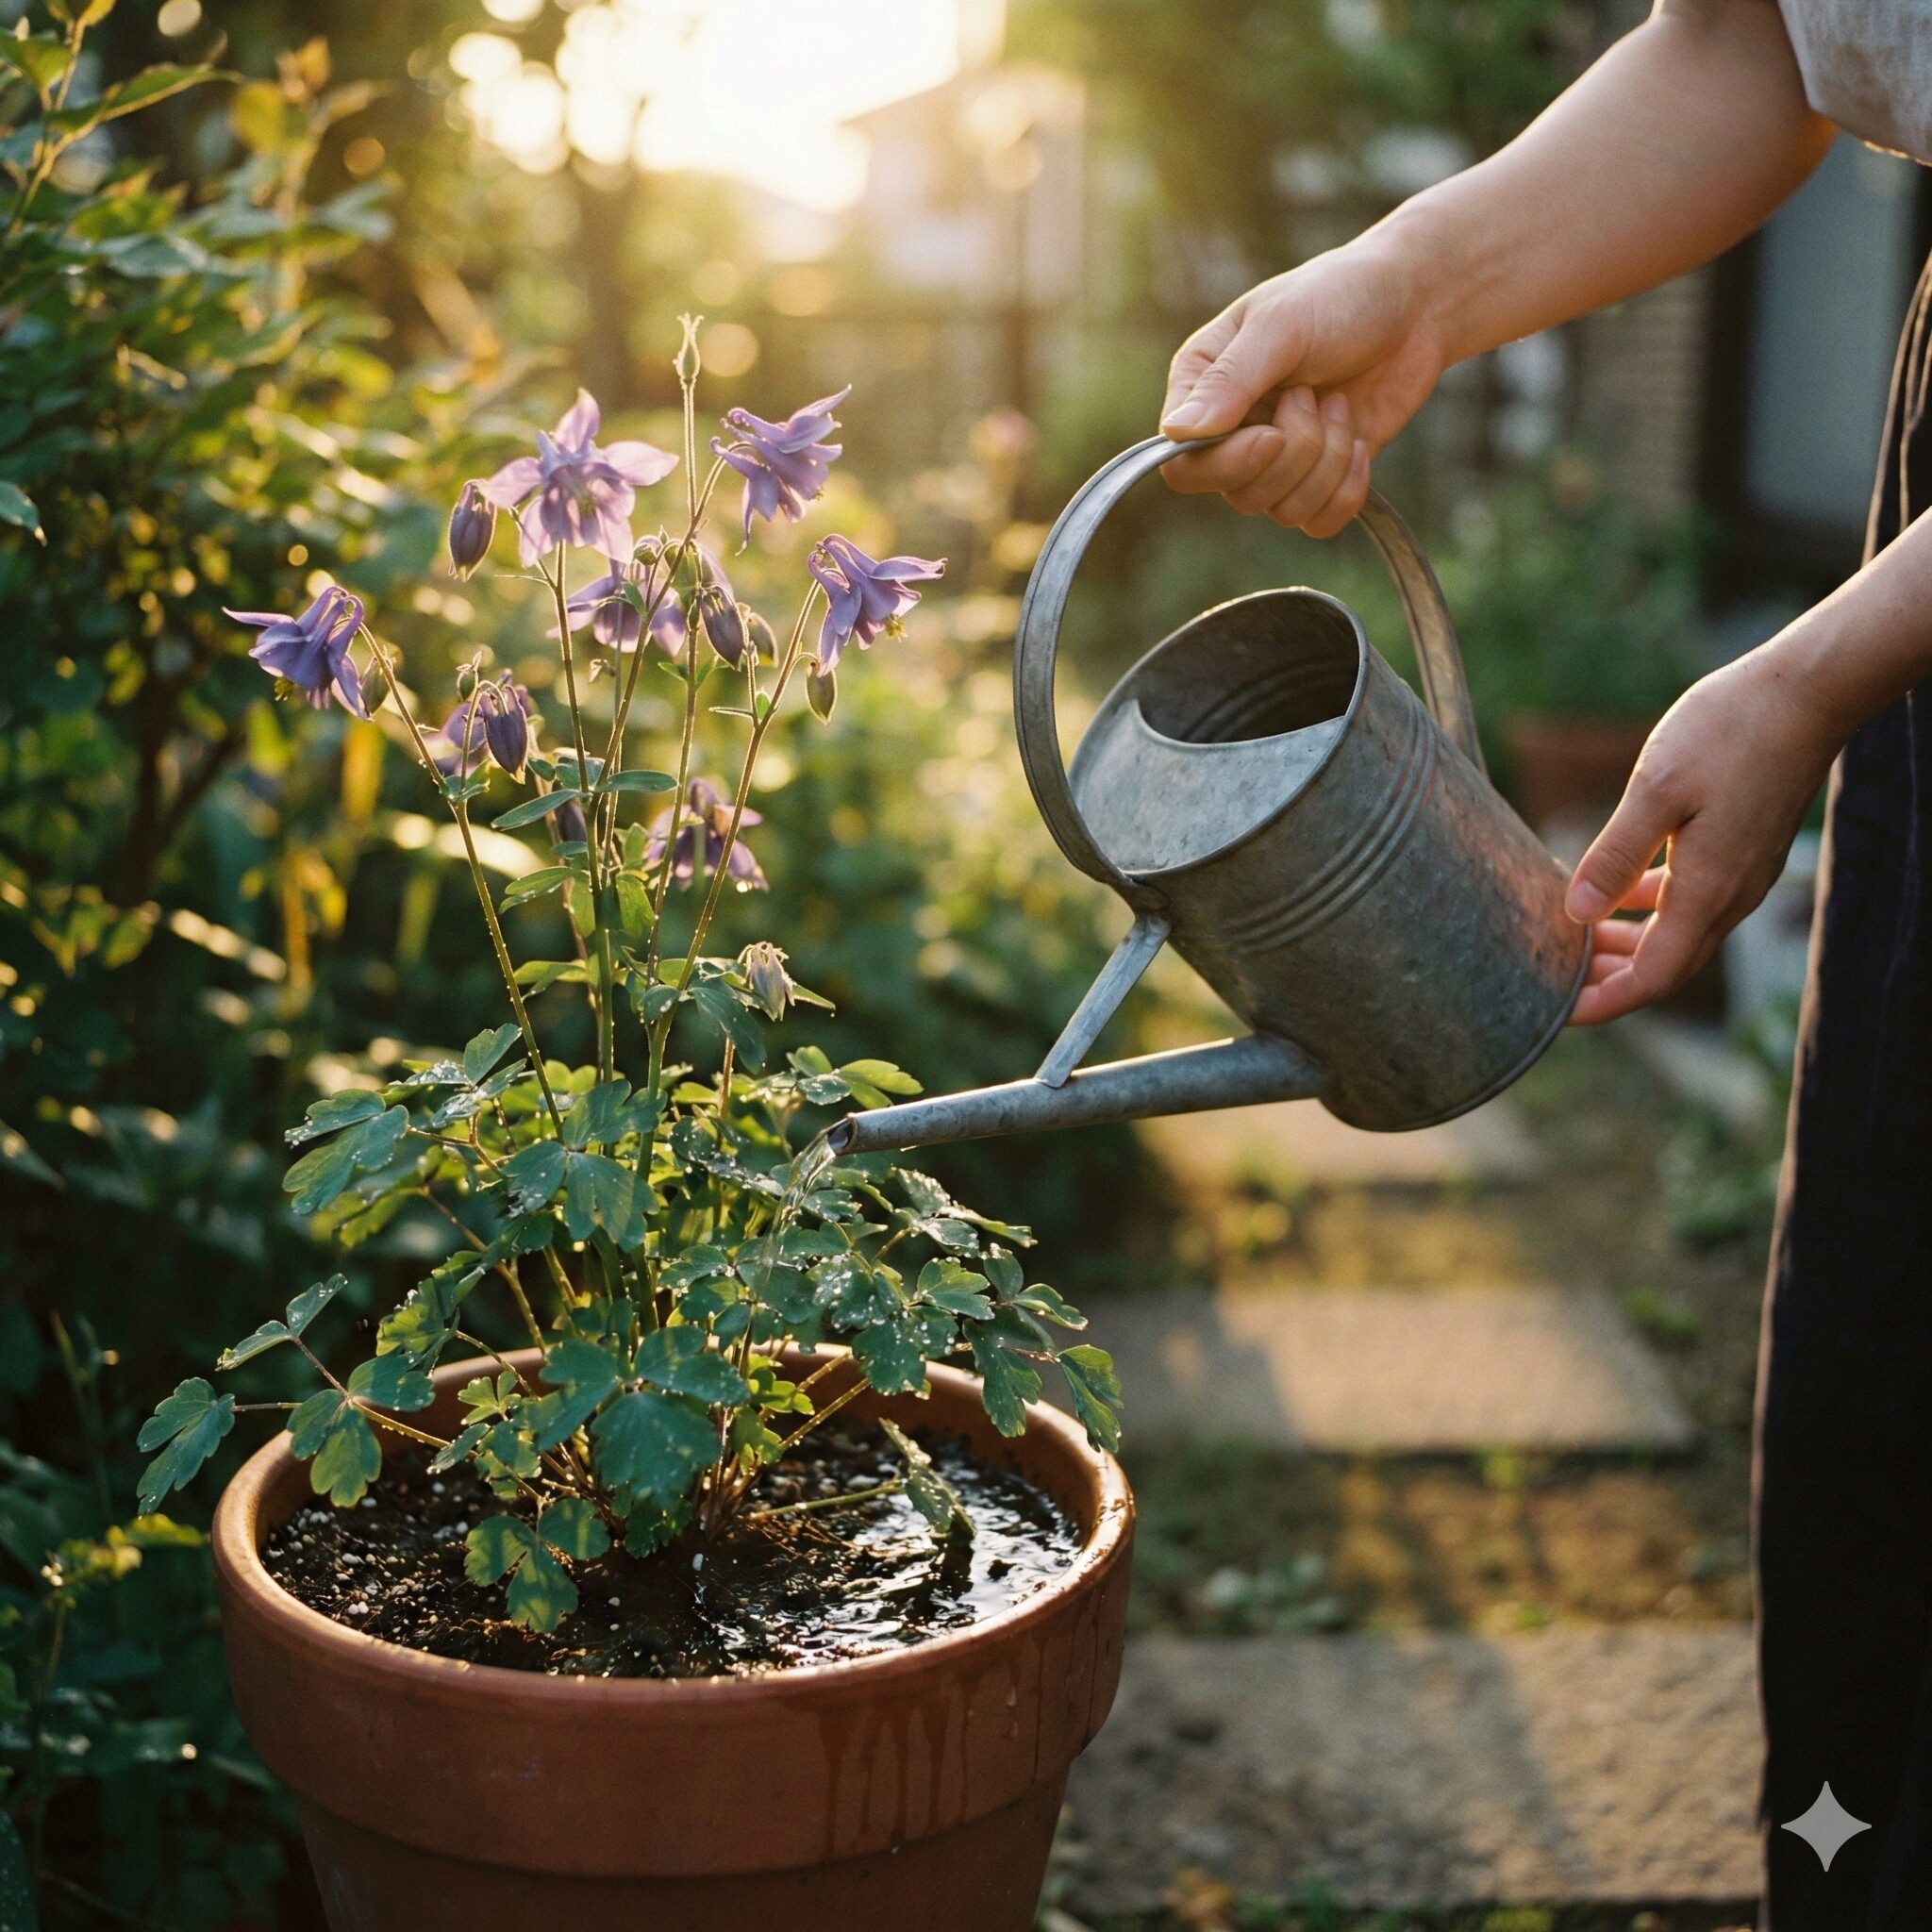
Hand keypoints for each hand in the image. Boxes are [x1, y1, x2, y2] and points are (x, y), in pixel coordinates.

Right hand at [1158, 237, 1448, 535]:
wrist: (1414, 305)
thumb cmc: (1339, 297)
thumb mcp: (1281, 325)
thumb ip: (1230, 380)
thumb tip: (1176, 432)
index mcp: (1201, 388)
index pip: (1184, 464)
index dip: (1227, 464)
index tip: (1272, 434)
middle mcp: (1231, 432)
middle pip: (1238, 493)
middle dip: (1294, 452)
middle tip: (1314, 394)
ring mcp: (1275, 460)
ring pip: (1283, 511)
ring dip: (1326, 461)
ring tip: (1339, 404)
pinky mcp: (1319, 479)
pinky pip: (1318, 523)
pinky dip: (1347, 489)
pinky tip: (1359, 443)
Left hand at [1565, 647, 1840, 1024]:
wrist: (1806, 690)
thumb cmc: (1730, 730)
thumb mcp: (1656, 789)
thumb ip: (1615, 856)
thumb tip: (1576, 914)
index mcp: (1708, 892)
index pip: (1652, 980)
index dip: (1601, 1003)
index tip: (1553, 1011)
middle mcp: (1730, 896)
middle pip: (1663, 966)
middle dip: (1606, 979)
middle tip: (1549, 973)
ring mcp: (1741, 875)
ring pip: (1675, 934)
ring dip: (1624, 944)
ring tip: (1570, 938)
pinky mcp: (1742, 851)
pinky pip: (1689, 900)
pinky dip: (1646, 908)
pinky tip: (1613, 892)